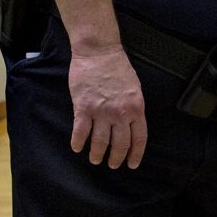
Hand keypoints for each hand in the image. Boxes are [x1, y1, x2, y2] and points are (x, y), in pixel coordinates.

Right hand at [68, 45, 147, 167]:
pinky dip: (78, 142)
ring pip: (100, 142)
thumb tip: (131, 124)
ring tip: (95, 159)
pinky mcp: (83, 108)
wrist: (98, 51)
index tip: (132, 164)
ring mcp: (101, 112)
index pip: (139, 139)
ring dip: (97, 154)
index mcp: (136, 108)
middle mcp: (120, 114)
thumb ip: (133, 107)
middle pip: (120, 144)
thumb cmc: (117, 66)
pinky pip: (81, 131)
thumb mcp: (135, 88)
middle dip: (116, 158)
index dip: (135, 154)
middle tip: (112, 164)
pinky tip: (77, 148)